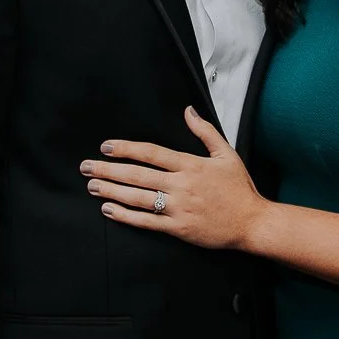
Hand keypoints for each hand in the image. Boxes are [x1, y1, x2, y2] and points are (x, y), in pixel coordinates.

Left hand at [81, 106, 264, 249]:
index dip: (126, 149)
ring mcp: (179, 207)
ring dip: (112, 191)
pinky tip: (110, 210)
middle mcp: (181, 185)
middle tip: (86, 167)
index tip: (106, 147)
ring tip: (93, 186)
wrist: (252, 222)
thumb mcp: (227, 154)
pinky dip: (126, 216)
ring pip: (138, 198)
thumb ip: (205, 131)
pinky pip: (147, 221)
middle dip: (108, 170)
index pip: (151, 153)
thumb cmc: (240, 188)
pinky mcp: (179, 228)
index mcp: (190, 165)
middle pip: (137, 175)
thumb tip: (188, 110)